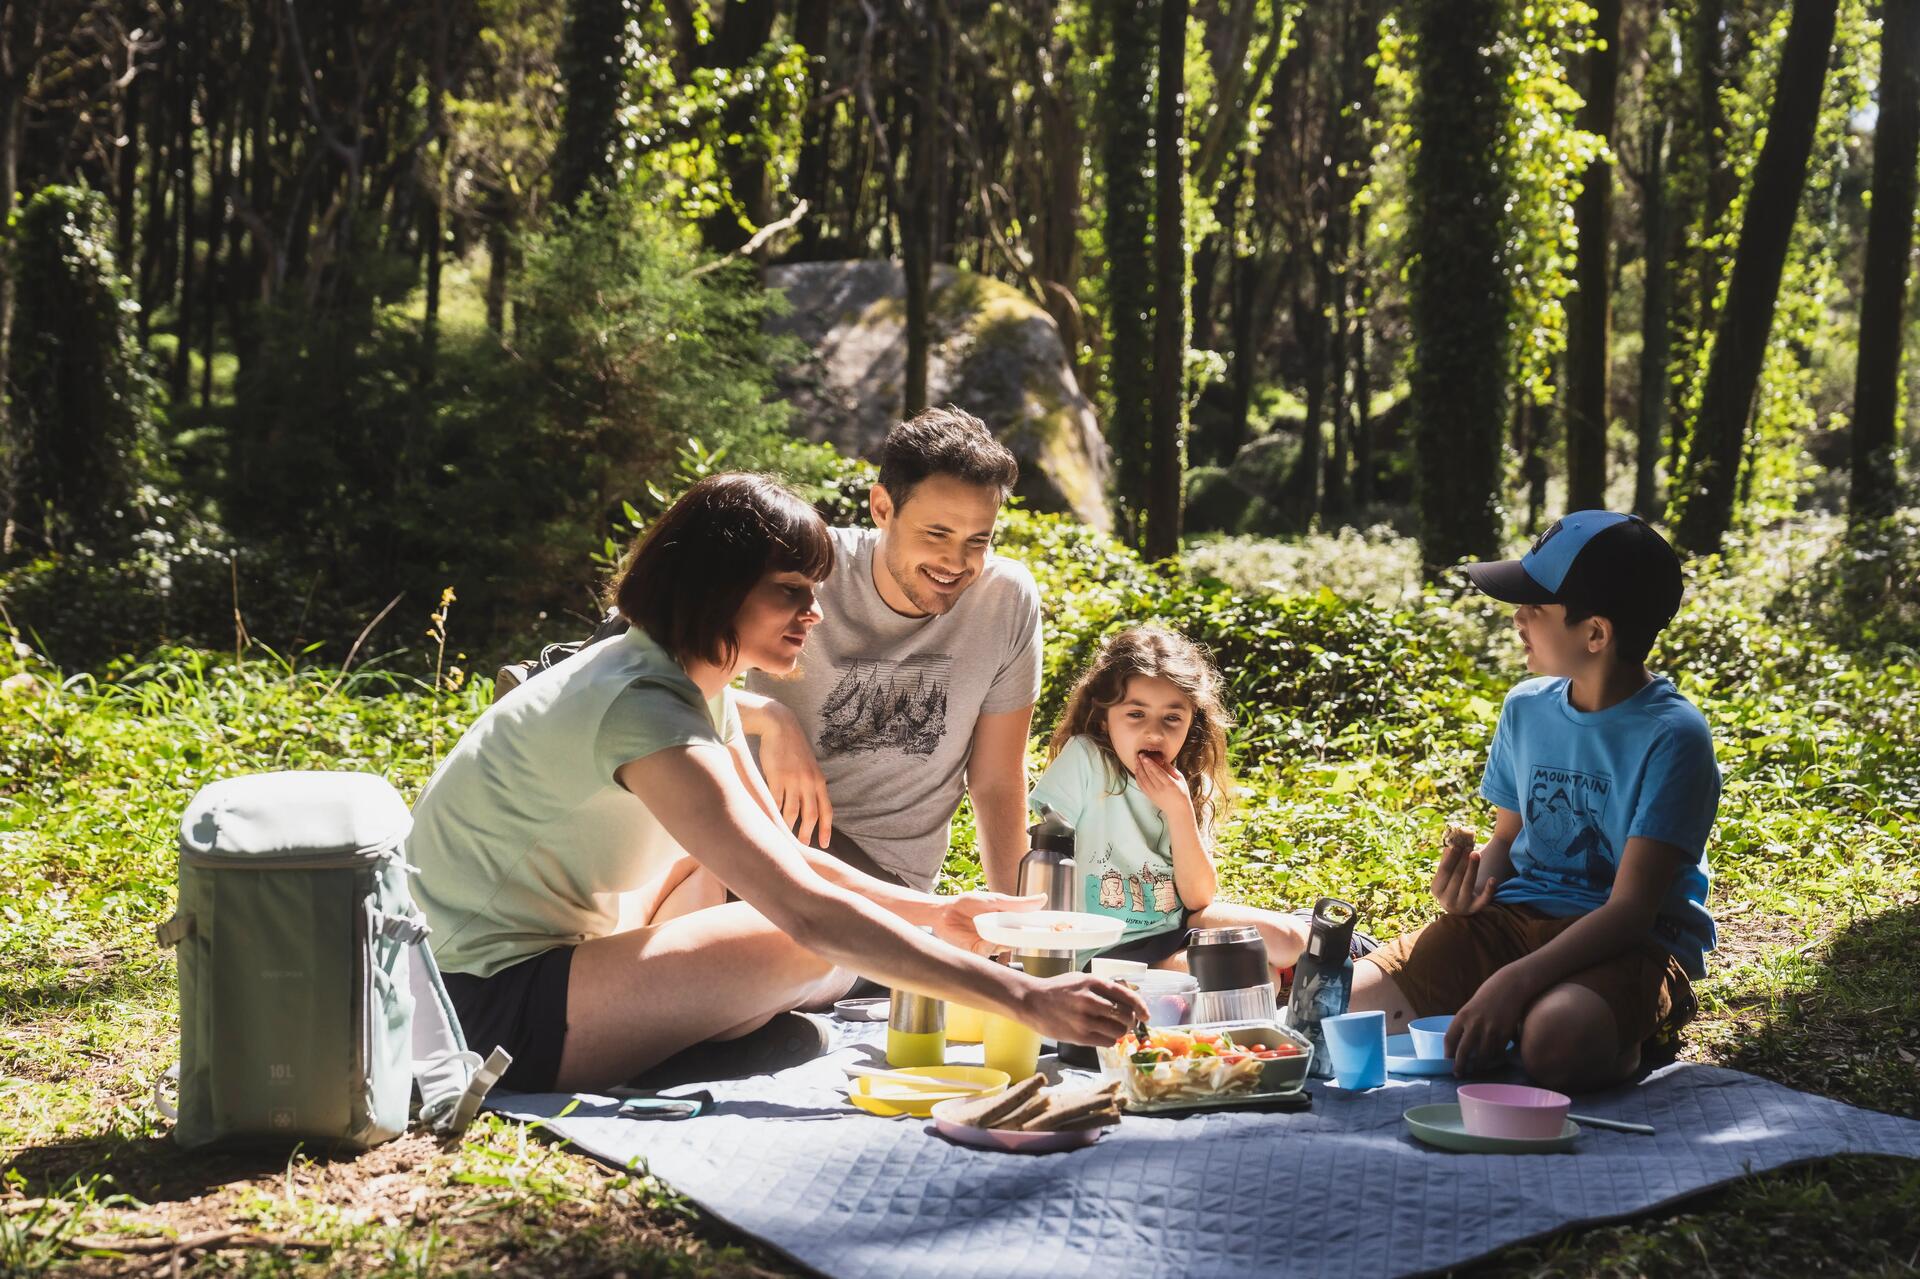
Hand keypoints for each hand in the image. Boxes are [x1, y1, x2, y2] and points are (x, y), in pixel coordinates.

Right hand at [758, 705, 832, 847]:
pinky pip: (776, 801)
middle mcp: (808, 782)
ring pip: (792, 812)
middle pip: (810, 815)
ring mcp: (792, 780)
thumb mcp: (809, 766)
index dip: (826, 829)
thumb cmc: (793, 748)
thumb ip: (810, 784)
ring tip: (785, 837)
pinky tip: (770, 820)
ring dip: (789, 827)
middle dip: (807, 833)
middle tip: (802, 846)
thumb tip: (809, 806)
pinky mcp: (776, 777)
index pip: (826, 810)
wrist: (779, 726)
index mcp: (819, 780)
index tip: (824, 844)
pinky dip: (773, 813)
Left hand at [933, 890, 1044, 955]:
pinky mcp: (979, 952)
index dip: (1044, 930)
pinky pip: (990, 952)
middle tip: (1041, 935)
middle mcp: (1004, 935)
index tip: (1060, 929)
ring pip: (1007, 947)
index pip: (1031, 929)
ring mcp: (992, 944)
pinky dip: (990, 945)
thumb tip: (1043, 899)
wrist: (944, 912)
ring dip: (1006, 940)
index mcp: (1010, 922)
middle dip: (1031, 939)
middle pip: (1022, 941)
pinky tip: (986, 936)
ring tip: (1001, 930)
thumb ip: (1019, 903)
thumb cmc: (969, 903)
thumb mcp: (997, 900)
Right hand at [1019, 973, 1149, 1047]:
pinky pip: (1106, 1042)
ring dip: (1121, 1032)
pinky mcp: (1079, 1036)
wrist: (1032, 1002)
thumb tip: (1128, 1000)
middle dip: (1131, 1021)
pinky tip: (1102, 1034)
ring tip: (1114, 1029)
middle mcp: (1090, 1000)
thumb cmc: (1058, 989)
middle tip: (1127, 1023)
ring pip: (1118, 1031)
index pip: (1126, 996)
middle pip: (1125, 1015)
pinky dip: (1109, 1040)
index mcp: (1093, 983)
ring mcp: (1085, 1020)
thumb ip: (1103, 987)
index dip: (1140, 1007)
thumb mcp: (1081, 979)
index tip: (1146, 1015)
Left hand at [1133, 751, 1195, 821]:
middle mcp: (1160, 789)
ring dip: (1138, 769)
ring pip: (1143, 779)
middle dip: (1142, 763)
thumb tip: (1161, 759)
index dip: (1149, 763)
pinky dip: (1137, 777)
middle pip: (1148, 774)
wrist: (1178, 810)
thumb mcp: (1180, 779)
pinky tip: (1137, 770)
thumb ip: (1170, 769)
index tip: (1144, 756)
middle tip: (1139, 754)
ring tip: (1136, 760)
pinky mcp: (1149, 796)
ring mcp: (1154, 793)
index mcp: (1170, 784)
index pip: (1157, 772)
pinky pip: (1141, 785)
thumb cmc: (1181, 792)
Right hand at [1431, 825, 1496, 914]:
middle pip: (1456, 876)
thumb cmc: (1452, 886)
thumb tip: (1449, 846)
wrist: (1460, 907)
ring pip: (1468, 884)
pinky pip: (1483, 899)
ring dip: (1473, 868)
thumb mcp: (1446, 876)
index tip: (1458, 845)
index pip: (1444, 870)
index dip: (1451, 857)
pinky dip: (1489, 889)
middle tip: (1469, 847)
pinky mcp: (1475, 909)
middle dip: (1463, 860)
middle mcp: (1446, 900)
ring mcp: (1461, 906)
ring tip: (1476, 854)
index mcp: (1436, 889)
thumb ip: (1446, 862)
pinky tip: (1493, 879)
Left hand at [1444, 966, 1528, 1074]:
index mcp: (1462, 1016)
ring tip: (1477, 1068)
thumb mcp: (1470, 1007)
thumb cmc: (1488, 996)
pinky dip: (1494, 1058)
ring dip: (1479, 1065)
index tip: (1448, 1061)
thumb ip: (1465, 1023)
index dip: (1448, 1053)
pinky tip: (1492, 1060)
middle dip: (1460, 1066)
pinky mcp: (1504, 1034)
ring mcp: (1490, 1030)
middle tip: (1459, 1073)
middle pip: (1463, 1052)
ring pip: (1482, 1056)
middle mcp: (1474, 1024)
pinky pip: (1497, 1052)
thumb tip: (1460, 1044)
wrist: (1509, 987)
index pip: (1449, 1039)